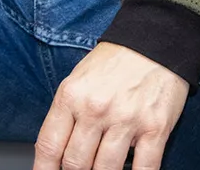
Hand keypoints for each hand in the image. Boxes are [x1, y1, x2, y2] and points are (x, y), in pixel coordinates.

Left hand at [33, 42, 188, 169]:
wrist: (154, 42)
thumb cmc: (114, 62)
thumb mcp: (77, 80)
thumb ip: (67, 114)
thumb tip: (57, 150)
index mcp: (71, 96)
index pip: (48, 145)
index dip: (44, 169)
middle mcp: (95, 109)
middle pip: (75, 163)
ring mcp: (126, 121)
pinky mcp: (155, 129)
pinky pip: (144, 169)